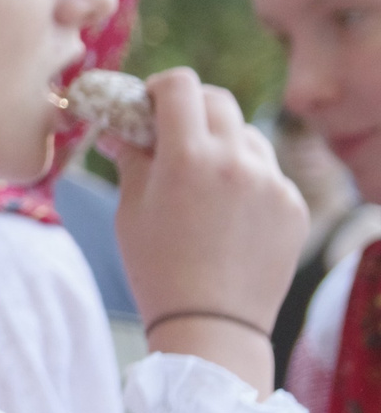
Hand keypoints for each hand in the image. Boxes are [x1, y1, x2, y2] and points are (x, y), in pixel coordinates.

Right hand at [112, 68, 305, 397]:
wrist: (211, 326)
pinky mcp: (293, 205)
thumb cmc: (157, 269)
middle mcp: (236, 160)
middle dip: (193, 108)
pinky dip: (246, 179)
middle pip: (218, 100)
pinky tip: (228, 215)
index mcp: (188, 157)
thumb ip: (131, 160)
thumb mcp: (131, 211)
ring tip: (204, 183)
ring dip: (223, 144)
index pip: (180, 86)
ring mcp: (272, 182)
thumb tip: (119, 131)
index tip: (148, 106)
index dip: (159, 88)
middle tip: (174, 134)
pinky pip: (268, 173)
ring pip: (247, 135)